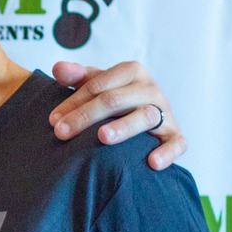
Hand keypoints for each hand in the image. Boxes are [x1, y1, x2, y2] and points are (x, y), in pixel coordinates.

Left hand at [48, 60, 185, 169]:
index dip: (74, 103)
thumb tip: (58, 69)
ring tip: (102, 137)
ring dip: (124, 127)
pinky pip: (177, 143)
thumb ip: (77, 76)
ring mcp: (165, 112)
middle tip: (62, 132)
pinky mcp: (175, 134)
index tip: (53, 121)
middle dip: (86, 116)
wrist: (144, 112)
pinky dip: (167, 152)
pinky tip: (151, 163)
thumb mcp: (96, 84)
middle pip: (115, 100)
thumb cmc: (115, 97)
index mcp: (131, 72)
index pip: (98, 86)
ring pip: (145, 116)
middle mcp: (150, 89)